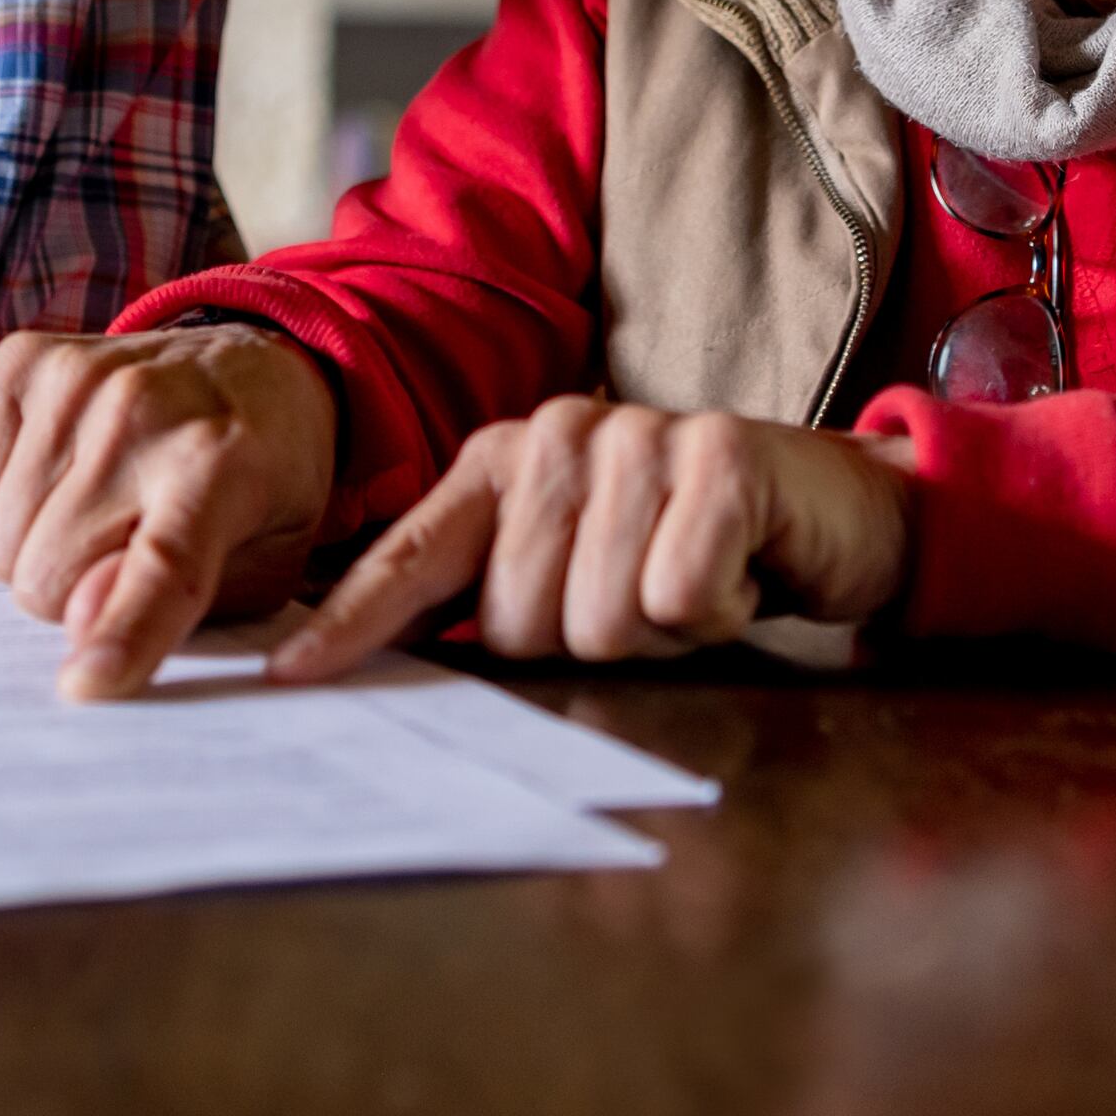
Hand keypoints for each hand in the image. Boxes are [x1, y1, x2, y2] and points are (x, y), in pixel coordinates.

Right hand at [0, 323, 340, 701]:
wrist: (250, 363)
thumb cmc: (261, 481)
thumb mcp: (263, 563)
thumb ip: (184, 606)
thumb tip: (79, 620)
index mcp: (223, 466)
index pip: (164, 565)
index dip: (122, 632)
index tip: (85, 685)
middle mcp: (142, 411)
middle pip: (48, 575)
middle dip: (73, 596)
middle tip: (123, 557)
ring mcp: (74, 377)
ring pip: (1, 541)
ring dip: (42, 553)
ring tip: (102, 511)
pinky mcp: (22, 361)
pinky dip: (8, 508)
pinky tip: (65, 476)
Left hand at [270, 397, 912, 681]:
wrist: (826, 506)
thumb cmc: (684, 548)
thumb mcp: (577, 570)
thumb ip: (493, 598)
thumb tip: (398, 662)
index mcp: (499, 464)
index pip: (411, 556)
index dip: (353, 625)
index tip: (289, 678)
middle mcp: (555, 437)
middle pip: (518, 621)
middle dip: (584, 642)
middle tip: (639, 598)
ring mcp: (638, 438)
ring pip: (601, 618)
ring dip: (658, 632)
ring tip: (688, 579)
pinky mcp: (721, 457)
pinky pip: (680, 598)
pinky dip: (716, 610)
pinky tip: (735, 569)